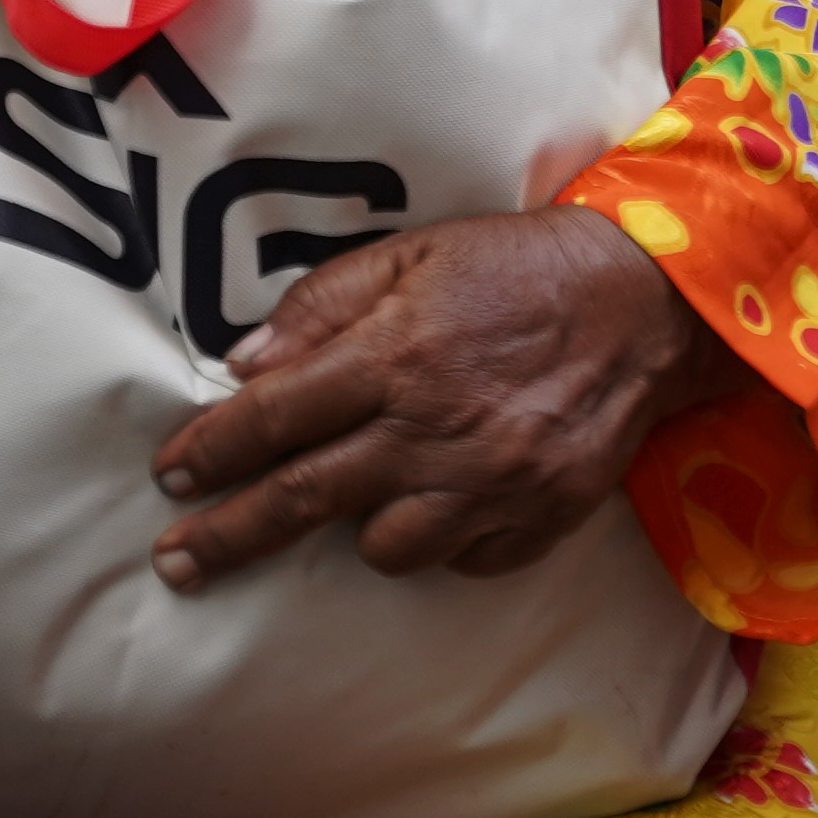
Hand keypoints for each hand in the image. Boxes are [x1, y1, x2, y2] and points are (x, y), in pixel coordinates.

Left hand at [147, 205, 744, 585]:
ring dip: (355, 531)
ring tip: (361, 500)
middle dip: (227, 536)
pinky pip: (461, 560)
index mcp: (394, 356)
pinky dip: (443, 540)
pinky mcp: (537, 519)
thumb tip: (246, 362)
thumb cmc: (518, 267)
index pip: (274, 418)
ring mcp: (488, 484)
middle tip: (174, 564)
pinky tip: (446, 502)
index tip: (169, 476)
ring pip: (383, 549)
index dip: (212, 451)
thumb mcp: (414, 253)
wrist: (647, 302)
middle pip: (304, 501)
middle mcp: (432, 430)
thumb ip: (324, 304)